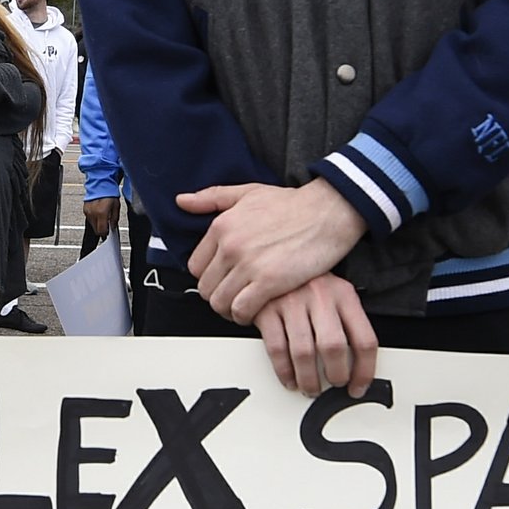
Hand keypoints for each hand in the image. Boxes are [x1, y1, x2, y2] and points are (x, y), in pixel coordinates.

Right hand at [82, 195, 117, 242]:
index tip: (108, 233)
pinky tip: (98, 213)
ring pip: (92, 224)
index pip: (101, 231)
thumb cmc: (109, 193)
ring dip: (97, 223)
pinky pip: (89, 218)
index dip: (105, 234)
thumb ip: (114, 219)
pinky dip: (94, 218)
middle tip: (107, 225)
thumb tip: (113, 227)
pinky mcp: (85, 209)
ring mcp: (88, 211)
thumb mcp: (116, 207)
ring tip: (103, 216)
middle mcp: (93, 213)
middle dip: (102, 229)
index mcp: (102, 213)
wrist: (101, 184)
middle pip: (96, 229)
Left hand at [177, 179, 366, 323]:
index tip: (223, 280)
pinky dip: (245, 316)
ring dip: (230, 310)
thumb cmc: (292, 204)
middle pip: (205, 288)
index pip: (195, 266)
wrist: (327, 211)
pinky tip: (256, 312)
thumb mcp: (248, 192)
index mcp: (222, 226)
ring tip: (244, 307)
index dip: (209, 277)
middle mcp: (230, 245)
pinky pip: (241, 310)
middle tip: (234, 297)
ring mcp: (249, 264)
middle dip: (218, 296)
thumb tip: (181, 201)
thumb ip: (212, 198)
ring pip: (220, 302)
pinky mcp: (269, 281)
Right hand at [253, 274, 379, 397]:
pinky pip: (277, 349)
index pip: (364, 340)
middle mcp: (320, 296)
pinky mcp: (267, 309)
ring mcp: (292, 301)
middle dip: (335, 375)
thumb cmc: (307, 283)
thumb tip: (355, 366)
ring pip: (304, 353)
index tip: (358, 386)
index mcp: (344, 294)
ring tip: (311, 387)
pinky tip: (289, 378)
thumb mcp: (335, 294)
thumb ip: (347, 323)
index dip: (364, 371)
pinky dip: (284, 371)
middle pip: (334, 347)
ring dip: (308, 379)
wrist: (272, 260)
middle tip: (334, 384)